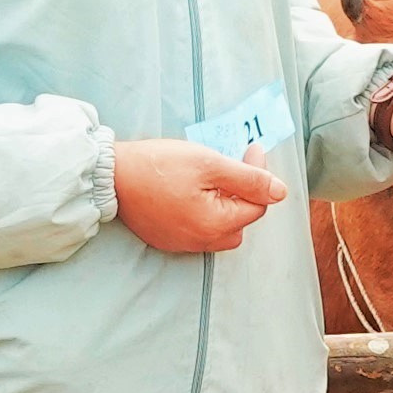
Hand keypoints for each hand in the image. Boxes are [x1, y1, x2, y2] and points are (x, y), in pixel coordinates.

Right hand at [112, 137, 286, 253]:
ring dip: (225, 206)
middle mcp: (202, 241)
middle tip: (233, 166)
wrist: (111, 175)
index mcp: (216, 225)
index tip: (252, 149)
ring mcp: (182, 243)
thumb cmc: (158, 166)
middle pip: (241, 221)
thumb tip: (280, 192)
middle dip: (244, 195)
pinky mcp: (167, 239)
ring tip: (214, 181)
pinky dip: (204, 214)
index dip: (260, 175)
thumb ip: (248, 179)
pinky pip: (198, 231)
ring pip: (221, 229)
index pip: (257, 204)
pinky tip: (194, 194)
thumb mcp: (209, 163)